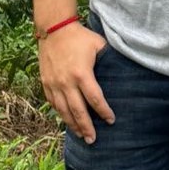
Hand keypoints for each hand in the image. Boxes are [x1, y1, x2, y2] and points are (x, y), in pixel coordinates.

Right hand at [38, 23, 114, 143]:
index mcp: (82, 74)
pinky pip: (53, 103)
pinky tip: (67, 120)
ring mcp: (54, 84)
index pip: (95, 99)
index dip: (104, 112)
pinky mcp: (46, 83)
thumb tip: (123, 71)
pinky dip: (60, 113)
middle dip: (86, 127)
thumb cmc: (80, 37)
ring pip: (63, 110)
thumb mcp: (99, 45)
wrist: (54, 29)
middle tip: (93, 140)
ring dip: (72, 124)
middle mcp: (66, 82)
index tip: (111, 120)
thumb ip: (109, 60)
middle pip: (78, 110)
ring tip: (81, 135)